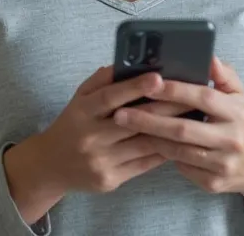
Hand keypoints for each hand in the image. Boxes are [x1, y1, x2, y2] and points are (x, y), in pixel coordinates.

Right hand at [3, 66, 189, 222]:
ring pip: (143, 145)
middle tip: (191, 97)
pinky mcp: (111, 180)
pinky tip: (179, 140)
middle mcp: (90, 137)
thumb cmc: (73, 124)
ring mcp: (101, 161)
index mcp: (81, 112)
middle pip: (133, 122)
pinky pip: (144, 164)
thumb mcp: (79, 98)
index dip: (134, 87)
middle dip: (165, 108)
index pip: (109, 97)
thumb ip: (101, 80)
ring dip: (170, 131)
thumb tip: (127, 63)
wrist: (50, 165)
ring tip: (192, 118)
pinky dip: (163, 151)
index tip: (158, 78)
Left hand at [112, 58, 243, 228]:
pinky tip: (143, 145)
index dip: (175, 90)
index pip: (203, 97)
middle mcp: (232, 139)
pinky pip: (182, 168)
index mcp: (237, 112)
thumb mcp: (239, 95)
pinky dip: (162, 155)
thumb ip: (223, 74)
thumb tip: (208, 56)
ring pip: (178, 151)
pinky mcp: (213, 183)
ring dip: (149, 138)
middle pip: (183, 129)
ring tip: (125, 128)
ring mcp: (223, 164)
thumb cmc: (240, 122)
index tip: (149, 83)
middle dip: (148, 119)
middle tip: (120, 113)